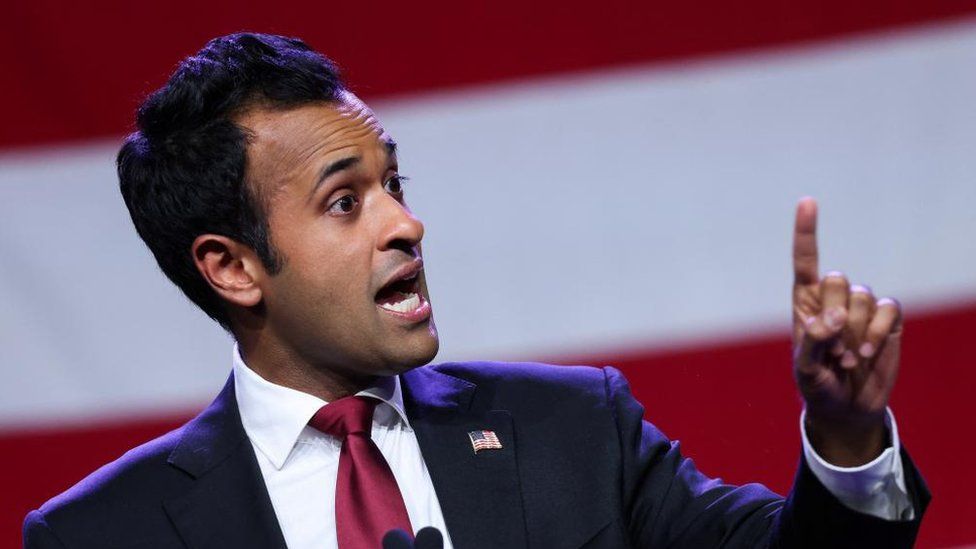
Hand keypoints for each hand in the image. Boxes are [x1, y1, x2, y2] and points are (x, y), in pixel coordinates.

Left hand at [792, 198, 902, 465]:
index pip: (805, 261)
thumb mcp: (805, 369)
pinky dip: (878, 332)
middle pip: (837, 280)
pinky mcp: (887, 321)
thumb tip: (833, 317)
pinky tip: (867, 353)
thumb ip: (813, 341)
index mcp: (805, 302)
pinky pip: (888, 309)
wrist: (847, 408)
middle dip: (834, 316)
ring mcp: (861, 308)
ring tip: (846, 357)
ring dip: (856, 332)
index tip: (808, 201)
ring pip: (863, 296)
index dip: (806, 231)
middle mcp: (833, 299)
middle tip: (830, 349)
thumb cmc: (817, 385)